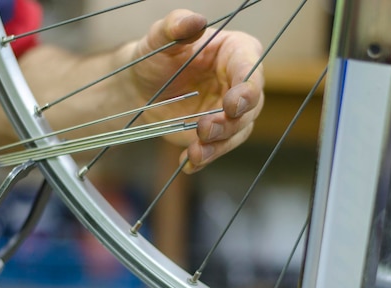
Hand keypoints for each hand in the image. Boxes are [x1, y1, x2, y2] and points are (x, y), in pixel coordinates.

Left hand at [125, 9, 264, 172]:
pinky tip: (188, 164)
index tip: (232, 103)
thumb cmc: (155, 57)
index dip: (247, 88)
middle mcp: (239, 84)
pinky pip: (217, 149)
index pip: (251, 69)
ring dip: (218, 145)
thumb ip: (175, 26)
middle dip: (230, 122)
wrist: (139, 89)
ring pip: (237, 132)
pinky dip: (204, 158)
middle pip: (250, 107)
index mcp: (236, 52)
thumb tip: (195, 20)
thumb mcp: (159, 38)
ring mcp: (229, 112)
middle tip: (205, 128)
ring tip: (195, 152)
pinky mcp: (217, 135)